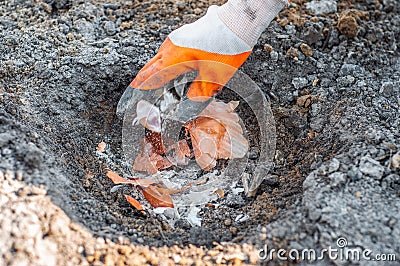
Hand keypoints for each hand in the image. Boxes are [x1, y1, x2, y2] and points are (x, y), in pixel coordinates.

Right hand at [130, 5, 251, 100]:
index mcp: (174, 57)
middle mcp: (172, 46)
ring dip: (157, 68)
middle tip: (138, 85)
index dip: (143, 86)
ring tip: (155, 78)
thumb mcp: (214, 77)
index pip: (153, 75)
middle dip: (145, 76)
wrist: (238, 22)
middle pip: (152, 64)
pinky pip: (171, 50)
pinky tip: (175, 65)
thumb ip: (200, 92)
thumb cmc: (226, 47)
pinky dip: (168, 61)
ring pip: (161, 56)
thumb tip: (190, 103)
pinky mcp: (187, 35)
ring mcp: (179, 38)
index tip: (133, 92)